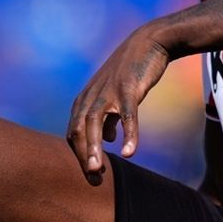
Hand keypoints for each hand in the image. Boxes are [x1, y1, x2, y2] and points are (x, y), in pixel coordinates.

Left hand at [68, 25, 172, 182]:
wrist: (149, 42)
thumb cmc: (130, 71)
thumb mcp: (113, 95)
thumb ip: (107, 116)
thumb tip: (105, 138)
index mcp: (86, 99)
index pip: (73, 132)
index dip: (78, 154)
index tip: (90, 174)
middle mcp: (92, 95)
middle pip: (78, 130)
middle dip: (82, 156)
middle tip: (92, 179)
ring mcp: (109, 91)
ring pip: (94, 123)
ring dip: (94, 148)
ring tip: (97, 170)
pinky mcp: (128, 88)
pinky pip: (127, 115)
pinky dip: (127, 134)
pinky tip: (130, 152)